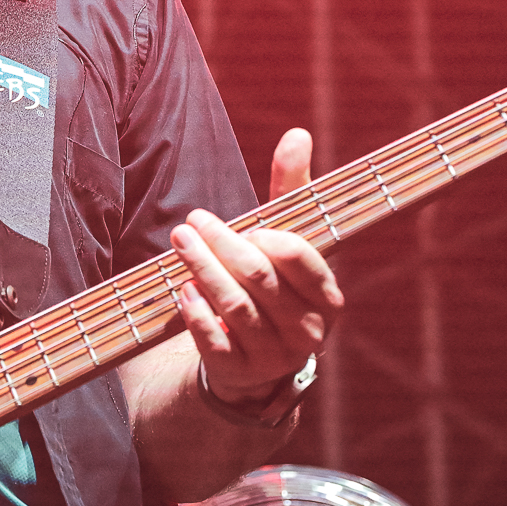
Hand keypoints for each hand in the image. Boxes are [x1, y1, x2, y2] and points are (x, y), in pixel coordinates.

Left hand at [170, 127, 341, 407]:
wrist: (256, 356)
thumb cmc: (274, 282)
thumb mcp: (287, 240)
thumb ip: (293, 190)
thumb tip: (297, 133)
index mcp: (327, 295)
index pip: (303, 260)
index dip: (270, 238)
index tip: (246, 223)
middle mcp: (308, 330)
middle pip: (260, 279)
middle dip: (222, 246)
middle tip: (192, 221)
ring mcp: (275, 356)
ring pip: (235, 307)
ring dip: (203, 270)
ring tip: (179, 241)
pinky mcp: (240, 372)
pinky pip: (214, 342)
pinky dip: (196, 313)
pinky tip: (182, 289)